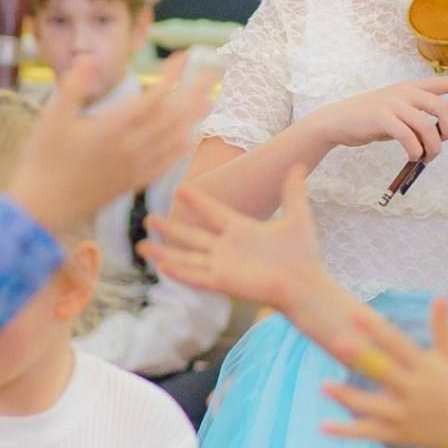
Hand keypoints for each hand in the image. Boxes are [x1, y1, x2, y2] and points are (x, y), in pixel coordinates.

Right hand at [7, 55, 214, 237]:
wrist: (42, 207)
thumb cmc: (42, 160)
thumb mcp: (50, 119)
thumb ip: (72, 87)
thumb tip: (88, 59)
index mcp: (111, 128)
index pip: (152, 98)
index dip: (172, 77)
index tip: (185, 56)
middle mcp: (129, 147)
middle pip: (172, 116)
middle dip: (195, 92)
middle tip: (214, 72)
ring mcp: (134, 167)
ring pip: (173, 140)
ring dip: (194, 118)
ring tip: (210, 99)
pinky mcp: (132, 183)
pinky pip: (166, 164)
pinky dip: (181, 148)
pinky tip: (190, 138)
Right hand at [141, 167, 333, 319]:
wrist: (306, 283)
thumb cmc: (303, 254)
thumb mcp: (297, 217)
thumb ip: (292, 192)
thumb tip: (298, 164)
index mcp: (241, 230)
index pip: (213, 212)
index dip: (197, 202)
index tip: (180, 188)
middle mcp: (227, 248)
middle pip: (192, 237)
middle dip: (170, 229)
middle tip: (148, 219)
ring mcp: (223, 266)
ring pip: (186, 257)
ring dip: (164, 252)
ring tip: (142, 246)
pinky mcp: (223, 282)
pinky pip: (195, 276)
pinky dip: (179, 271)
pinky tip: (161, 266)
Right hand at [307, 77, 447, 161]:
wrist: (339, 121)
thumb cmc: (372, 119)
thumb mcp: (399, 111)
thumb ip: (419, 116)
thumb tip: (441, 133)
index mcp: (412, 87)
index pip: (446, 82)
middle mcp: (405, 91)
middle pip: (442, 107)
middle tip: (443, 144)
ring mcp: (393, 103)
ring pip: (427, 126)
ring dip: (433, 147)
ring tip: (426, 157)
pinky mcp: (382, 118)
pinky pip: (408, 136)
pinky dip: (415, 150)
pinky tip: (412, 156)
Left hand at [318, 297, 447, 447]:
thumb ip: (443, 327)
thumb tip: (441, 295)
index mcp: (425, 368)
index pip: (397, 345)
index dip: (376, 330)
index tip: (355, 314)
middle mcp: (414, 391)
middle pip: (383, 372)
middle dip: (361, 359)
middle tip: (336, 342)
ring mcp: (405, 415)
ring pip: (371, 406)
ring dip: (347, 397)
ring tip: (323, 385)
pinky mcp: (397, 435)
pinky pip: (368, 433)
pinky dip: (346, 432)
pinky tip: (323, 426)